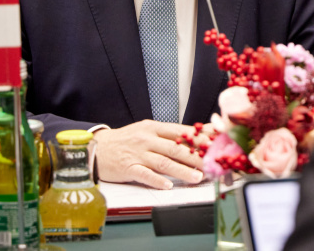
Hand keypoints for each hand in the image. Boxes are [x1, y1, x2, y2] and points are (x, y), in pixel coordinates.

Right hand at [93, 120, 210, 189]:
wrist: (97, 147)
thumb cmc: (126, 140)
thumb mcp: (148, 130)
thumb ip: (170, 134)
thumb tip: (197, 135)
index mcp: (154, 128)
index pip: (181, 132)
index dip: (200, 138)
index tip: (216, 143)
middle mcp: (147, 139)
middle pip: (176, 148)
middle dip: (197, 156)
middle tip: (213, 163)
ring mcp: (137, 154)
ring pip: (164, 162)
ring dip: (182, 171)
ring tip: (198, 177)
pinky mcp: (127, 168)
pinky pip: (144, 174)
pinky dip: (156, 180)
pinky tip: (167, 185)